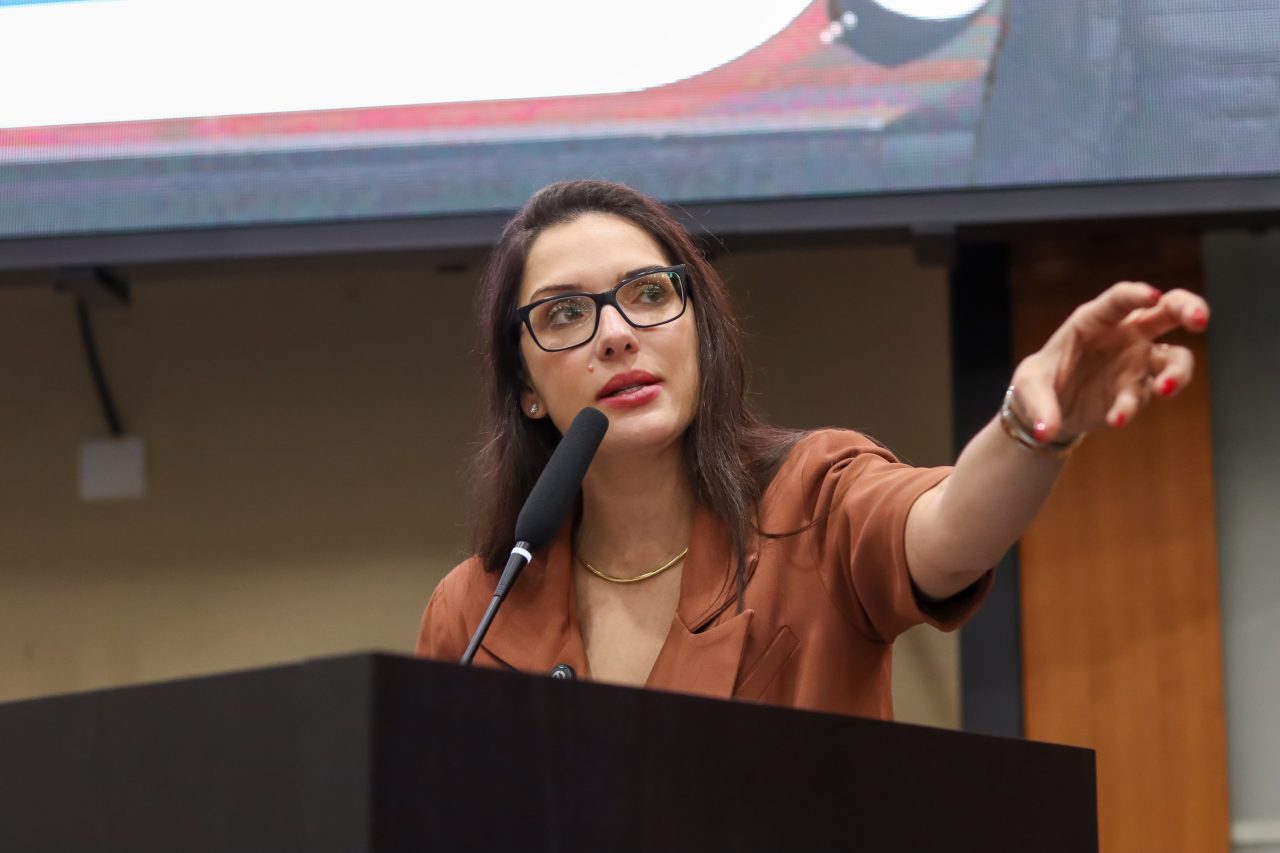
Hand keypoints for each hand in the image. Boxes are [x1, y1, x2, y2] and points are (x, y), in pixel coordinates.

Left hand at [1009, 282, 1208, 440]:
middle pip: (1167, 311)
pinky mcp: (1139, 390)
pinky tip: (1116, 418)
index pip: (1120, 299)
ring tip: (1165, 389)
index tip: (1153, 296)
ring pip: (1175, 358)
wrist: (1050, 413)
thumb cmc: (1037, 384)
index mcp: (1094, 320)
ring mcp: (1137, 362)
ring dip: (1177, 372)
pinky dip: (1133, 406)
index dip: (1137, 294)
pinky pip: (1148, 395)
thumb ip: (1039, 406)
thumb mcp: (1027, 388)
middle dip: (1189, 308)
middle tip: (1200, 320)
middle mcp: (1124, 335)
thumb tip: (1046, 431)